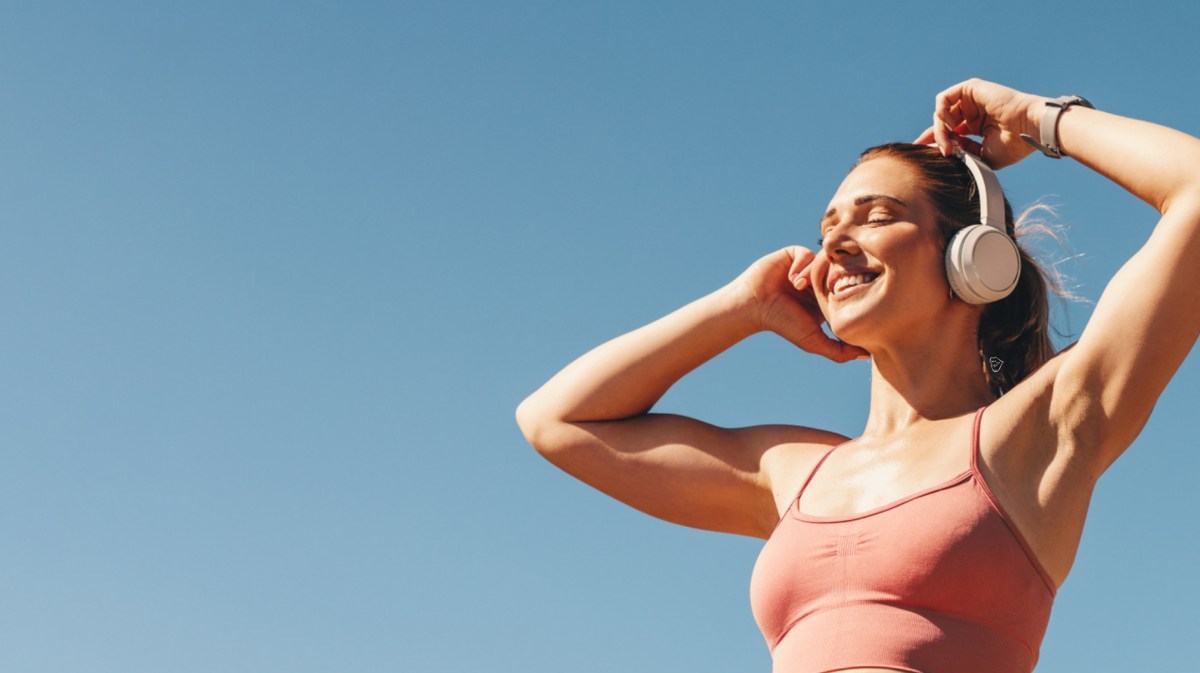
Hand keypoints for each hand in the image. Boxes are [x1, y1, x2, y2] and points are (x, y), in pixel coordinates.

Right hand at [733, 246, 869, 362]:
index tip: (837, 301)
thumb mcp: (813, 341)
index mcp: (825, 297)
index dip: (846, 292)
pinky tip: (792, 279)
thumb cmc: (782, 324)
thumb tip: (867, 356)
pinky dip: (802, 265)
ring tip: (799, 287)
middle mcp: (817, 280)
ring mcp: (806, 266)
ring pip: (825, 261)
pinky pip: (808, 253)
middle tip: (820, 292)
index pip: (848, 287)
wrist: (755, 306)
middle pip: (839, 271)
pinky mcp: (794, 255)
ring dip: (813, 274)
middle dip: (831, 280)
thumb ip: (839, 351)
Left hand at [914, 78, 1044, 168]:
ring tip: (949, 142)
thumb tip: (944, 151)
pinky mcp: (970, 88)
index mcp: (976, 127)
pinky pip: (943, 99)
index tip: (922, 155)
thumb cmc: (1013, 146)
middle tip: (944, 152)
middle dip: (937, 138)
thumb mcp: (982, 157)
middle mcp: (972, 112)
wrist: (1028, 130)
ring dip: (940, 129)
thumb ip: (962, 154)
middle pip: (941, 123)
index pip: (948, 133)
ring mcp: (971, 100)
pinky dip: (942, 113)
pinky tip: (952, 126)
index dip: (934, 142)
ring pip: (941, 113)